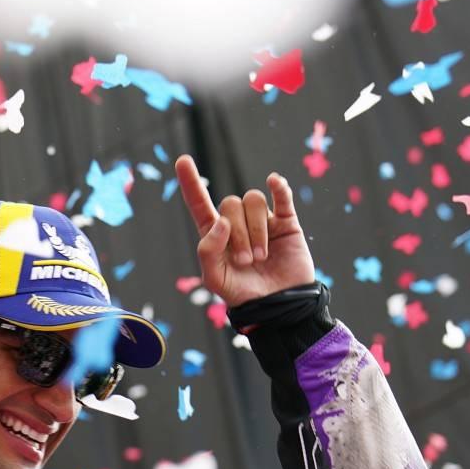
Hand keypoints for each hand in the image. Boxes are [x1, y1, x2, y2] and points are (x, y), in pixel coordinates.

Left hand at [174, 153, 314, 307]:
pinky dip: (278, 187)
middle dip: (237, 233)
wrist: (279, 308)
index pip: (200, 203)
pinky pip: (282, 196)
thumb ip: (208, 251)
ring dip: (256, 229)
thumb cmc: (244, 295)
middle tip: (246, 261)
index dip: (191, 182)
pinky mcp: (286, 222)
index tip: (182, 161)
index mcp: (216, 235)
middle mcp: (238, 223)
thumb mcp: (215, 279)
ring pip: (253, 200)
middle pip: (231, 204)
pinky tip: (274, 183)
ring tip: (260, 257)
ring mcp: (263, 220)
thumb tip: (221, 220)